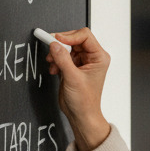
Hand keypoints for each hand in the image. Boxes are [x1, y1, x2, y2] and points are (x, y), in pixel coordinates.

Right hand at [44, 27, 111, 150]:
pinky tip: (54, 70)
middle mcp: (92, 58)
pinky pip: (62, 56)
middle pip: (74, 39)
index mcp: (99, 57)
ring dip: (56, 53)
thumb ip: (62, 59)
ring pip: (66, 47)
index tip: (56, 40)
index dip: (69, 36)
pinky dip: (55, 60)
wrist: (81, 115)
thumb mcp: (73, 78)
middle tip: (50, 50)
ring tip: (52, 63)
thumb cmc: (85, 101)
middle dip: (60, 44)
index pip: (84, 36)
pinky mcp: (73, 67)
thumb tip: (54, 44)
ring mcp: (82, 62)